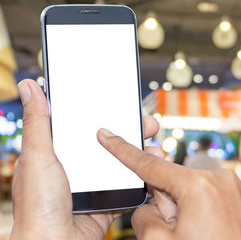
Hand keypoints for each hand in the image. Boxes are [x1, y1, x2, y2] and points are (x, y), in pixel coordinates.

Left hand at [10, 79, 159, 239]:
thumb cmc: (37, 207)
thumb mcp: (38, 157)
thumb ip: (39, 122)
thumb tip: (29, 87)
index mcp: (59, 153)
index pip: (86, 125)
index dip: (107, 112)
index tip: (123, 103)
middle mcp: (79, 166)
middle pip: (111, 142)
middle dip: (132, 131)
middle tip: (149, 124)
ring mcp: (95, 184)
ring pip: (124, 162)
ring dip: (142, 153)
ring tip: (155, 147)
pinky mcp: (108, 200)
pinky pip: (130, 184)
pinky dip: (144, 176)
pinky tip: (153, 169)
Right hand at [97, 130, 240, 239]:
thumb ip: (144, 216)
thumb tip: (152, 208)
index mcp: (200, 186)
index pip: (151, 165)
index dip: (124, 151)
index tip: (108, 135)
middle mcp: (222, 181)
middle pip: (175, 182)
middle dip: (168, 204)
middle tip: (177, 232)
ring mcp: (237, 192)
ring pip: (195, 192)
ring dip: (187, 211)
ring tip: (195, 236)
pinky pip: (214, 200)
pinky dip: (205, 214)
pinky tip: (209, 235)